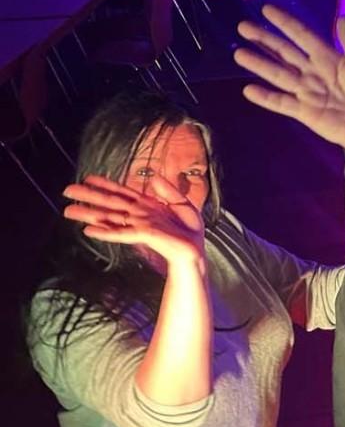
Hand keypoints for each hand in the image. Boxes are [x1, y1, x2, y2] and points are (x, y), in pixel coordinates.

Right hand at [63, 175, 204, 266]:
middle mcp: (138, 214)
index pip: (121, 192)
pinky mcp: (143, 236)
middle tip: (67, 190)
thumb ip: (168, 190)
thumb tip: (154, 177)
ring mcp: (138, 225)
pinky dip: (104, 231)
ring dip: (88, 213)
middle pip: (109, 202)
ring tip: (68, 210)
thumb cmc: (188, 229)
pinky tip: (88, 230)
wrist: (195, 248)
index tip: (88, 178)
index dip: (105, 184)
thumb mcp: (182, 203)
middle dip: (88, 195)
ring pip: (108, 217)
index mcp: (146, 205)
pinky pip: (120, 233)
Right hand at [234, 5, 344, 153]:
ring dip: (259, 64)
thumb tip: (342, 17)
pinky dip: (266, 97)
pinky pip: (281, 103)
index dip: (286, 23)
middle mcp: (312, 72)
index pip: (303, 36)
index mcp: (328, 58)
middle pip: (284, 52)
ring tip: (239, 53)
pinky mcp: (303, 112)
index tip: (267, 9)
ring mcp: (306, 92)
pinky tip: (248, 90)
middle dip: (264, 39)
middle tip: (243, 26)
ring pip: (278, 74)